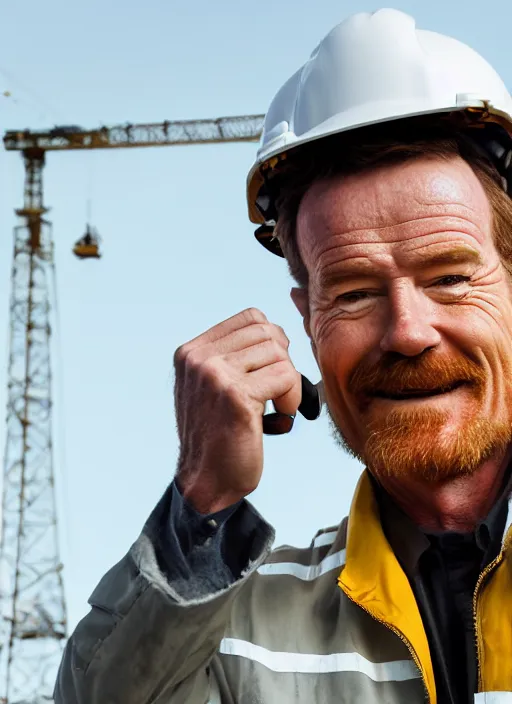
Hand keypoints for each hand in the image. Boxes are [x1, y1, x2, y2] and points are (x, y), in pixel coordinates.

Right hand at [174, 308, 301, 512]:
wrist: (206, 480)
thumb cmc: (218, 435)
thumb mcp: (211, 386)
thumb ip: (231, 356)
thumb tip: (276, 331)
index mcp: (191, 352)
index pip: (250, 318)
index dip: (273, 340)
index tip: (273, 367)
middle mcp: (199, 358)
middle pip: (267, 333)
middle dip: (283, 361)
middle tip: (279, 389)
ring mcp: (215, 375)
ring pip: (279, 354)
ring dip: (289, 382)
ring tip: (279, 405)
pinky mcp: (236, 396)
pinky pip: (286, 377)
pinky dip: (293, 398)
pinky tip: (281, 416)